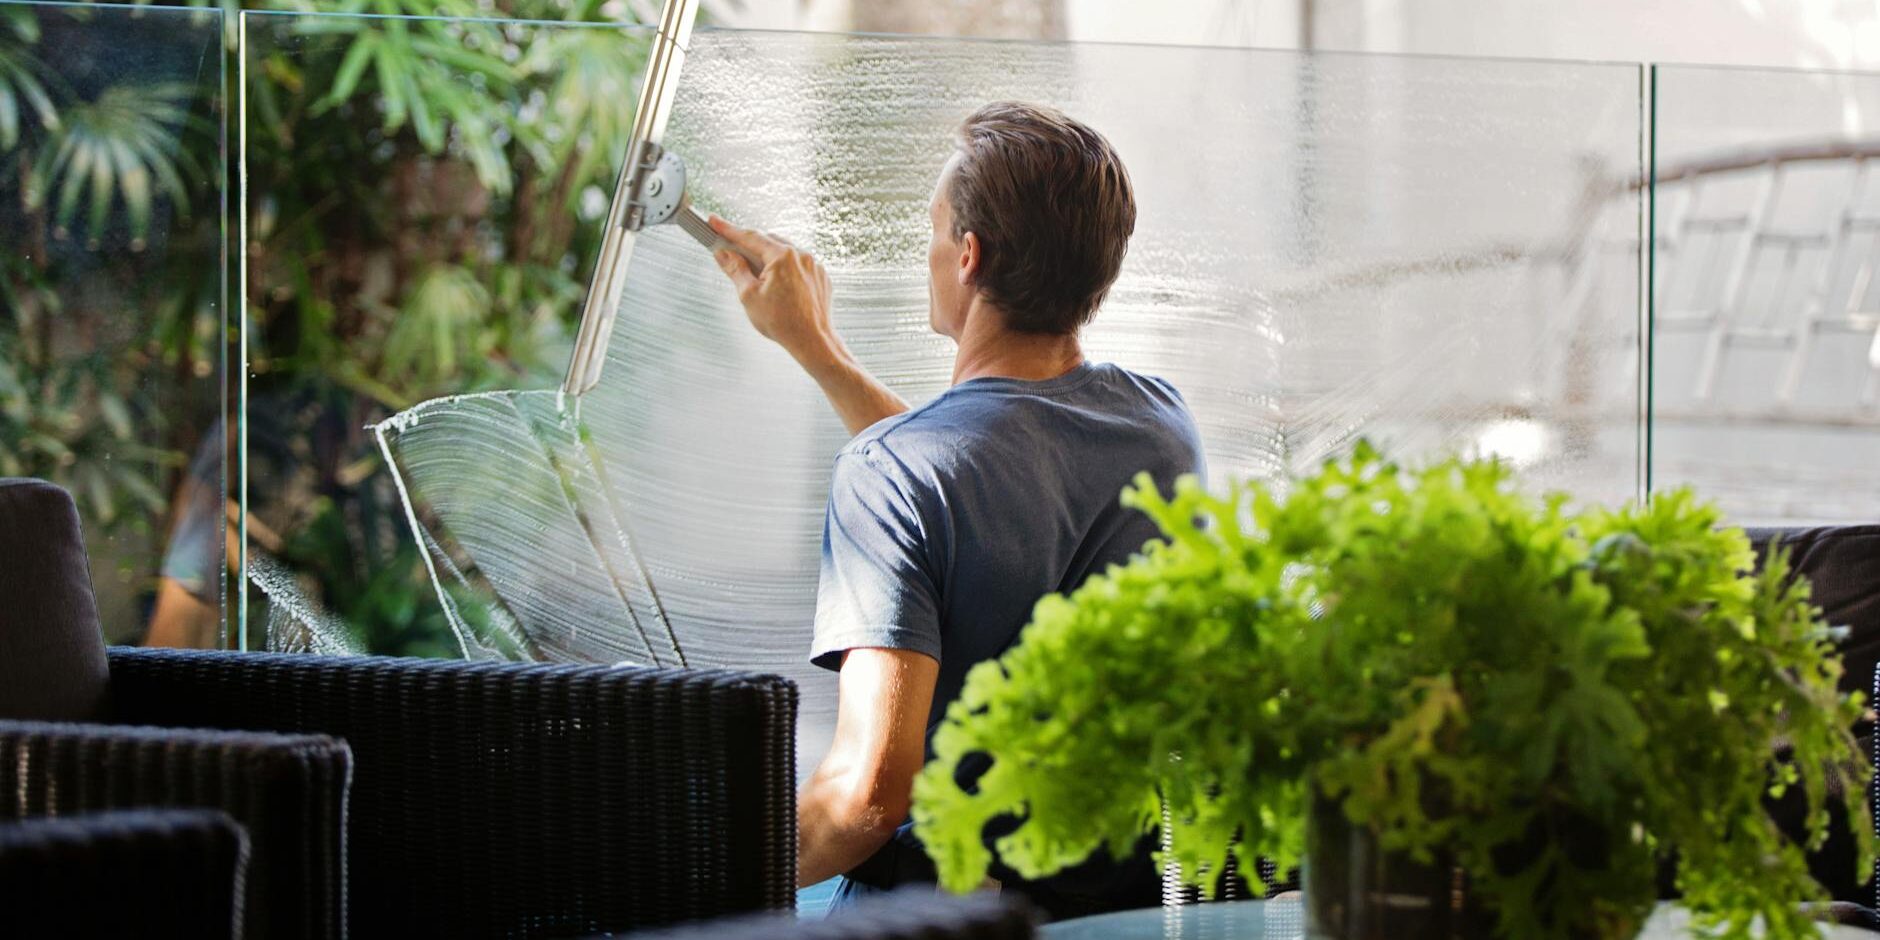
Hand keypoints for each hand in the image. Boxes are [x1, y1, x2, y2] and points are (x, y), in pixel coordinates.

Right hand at [709, 214, 836, 365]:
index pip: (750, 237)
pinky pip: (799, 264)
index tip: (714, 222)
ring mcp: (814, 265)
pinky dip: (785, 268)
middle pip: (768, 241)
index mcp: (783, 256)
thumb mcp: (749, 295)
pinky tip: (778, 285)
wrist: (813, 341)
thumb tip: (722, 254)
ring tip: (756, 276)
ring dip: (768, 257)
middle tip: (731, 250)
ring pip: (785, 252)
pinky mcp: (820, 276)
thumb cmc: (782, 322)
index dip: (728, 229)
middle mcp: (801, 255)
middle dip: (749, 245)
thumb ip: (735, 270)